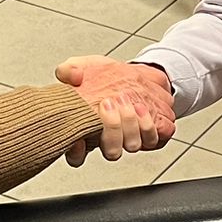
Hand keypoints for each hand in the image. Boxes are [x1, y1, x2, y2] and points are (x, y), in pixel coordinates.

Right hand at [58, 56, 175, 164]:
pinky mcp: (150, 134)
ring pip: (132, 145)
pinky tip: (143, 109)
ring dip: (131, 125)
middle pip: (111, 151)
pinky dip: (149, 126)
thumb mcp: (82, 66)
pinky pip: (153, 139)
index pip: (76, 155)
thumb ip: (69, 70)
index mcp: (87, 129)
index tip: (79, 136)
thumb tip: (73, 76)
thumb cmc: (104, 76)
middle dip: (112, 128)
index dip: (77, 151)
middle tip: (108, 103)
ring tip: (127, 102)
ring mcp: (129, 138)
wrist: (133, 73)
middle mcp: (108, 139)